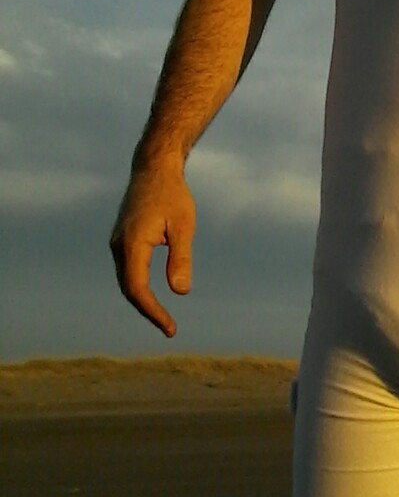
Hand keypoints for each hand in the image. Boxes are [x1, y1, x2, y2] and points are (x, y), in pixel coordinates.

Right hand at [109, 159, 195, 336]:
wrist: (154, 168)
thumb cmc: (172, 194)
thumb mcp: (183, 225)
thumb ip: (181, 257)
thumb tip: (181, 291)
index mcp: (132, 243)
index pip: (137, 288)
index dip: (152, 311)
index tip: (170, 327)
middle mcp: (119, 245)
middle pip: (129, 289)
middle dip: (148, 311)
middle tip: (170, 329)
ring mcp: (118, 242)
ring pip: (126, 280)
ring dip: (143, 301)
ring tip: (164, 318)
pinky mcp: (122, 240)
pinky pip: (128, 270)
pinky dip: (139, 287)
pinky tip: (153, 297)